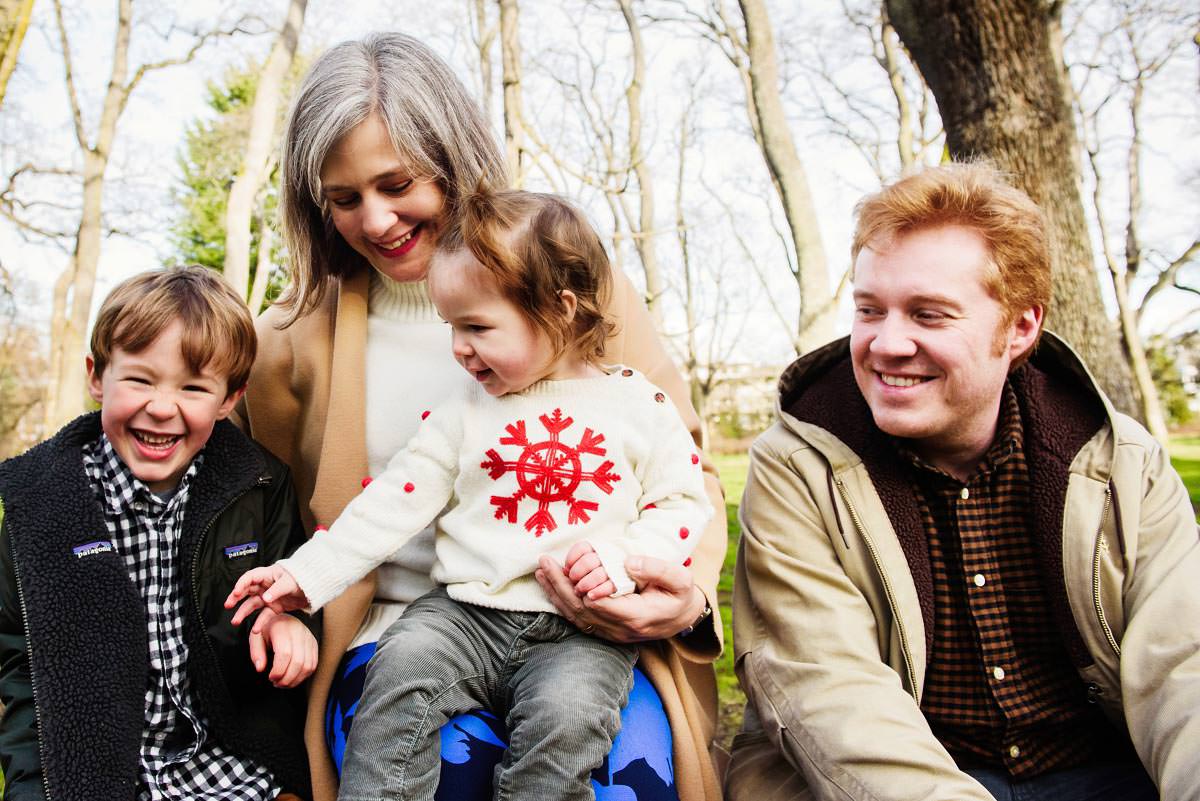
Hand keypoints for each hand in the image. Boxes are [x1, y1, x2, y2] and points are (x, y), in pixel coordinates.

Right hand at [224, 564, 308, 625]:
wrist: (316, 587)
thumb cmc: (303, 578)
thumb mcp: (290, 582)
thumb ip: (277, 590)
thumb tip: (265, 597)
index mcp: (268, 574)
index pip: (250, 577)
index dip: (241, 584)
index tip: (235, 592)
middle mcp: (266, 585)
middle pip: (247, 591)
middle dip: (236, 598)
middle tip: (228, 605)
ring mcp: (269, 596)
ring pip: (252, 604)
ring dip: (243, 612)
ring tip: (235, 621)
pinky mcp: (275, 607)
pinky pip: (264, 615)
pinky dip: (260, 622)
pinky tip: (256, 629)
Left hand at [248, 608, 318, 687]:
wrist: (281, 619)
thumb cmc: (266, 630)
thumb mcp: (255, 638)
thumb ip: (256, 653)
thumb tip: (260, 668)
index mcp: (282, 628)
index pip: (285, 654)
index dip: (279, 670)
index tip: (270, 678)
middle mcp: (299, 631)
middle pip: (298, 662)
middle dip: (287, 678)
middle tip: (276, 683)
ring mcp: (309, 638)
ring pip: (307, 665)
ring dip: (295, 679)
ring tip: (283, 683)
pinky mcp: (314, 644)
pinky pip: (313, 664)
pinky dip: (303, 676)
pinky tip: (292, 678)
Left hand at [536, 549, 705, 642]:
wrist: (682, 617)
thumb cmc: (680, 595)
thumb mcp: (680, 580)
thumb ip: (657, 570)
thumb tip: (629, 563)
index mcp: (636, 616)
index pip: (600, 604)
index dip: (581, 587)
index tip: (567, 567)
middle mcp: (619, 629)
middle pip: (581, 610)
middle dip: (560, 586)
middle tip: (544, 563)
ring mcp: (610, 633)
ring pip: (576, 616)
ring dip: (556, 593)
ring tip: (541, 571)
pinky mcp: (605, 630)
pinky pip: (578, 619)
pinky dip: (562, 602)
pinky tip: (551, 586)